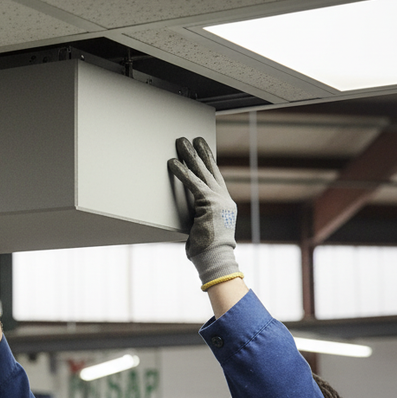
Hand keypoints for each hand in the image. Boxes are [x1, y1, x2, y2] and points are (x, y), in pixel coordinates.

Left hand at [167, 137, 239, 287]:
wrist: (215, 259)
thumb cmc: (207, 251)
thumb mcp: (203, 229)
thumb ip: (199, 217)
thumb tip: (189, 216)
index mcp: (225, 205)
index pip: (217, 179)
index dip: (210, 164)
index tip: (205, 152)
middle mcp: (224, 199)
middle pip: (211, 170)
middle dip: (202, 153)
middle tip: (195, 139)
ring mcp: (218, 199)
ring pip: (202, 172)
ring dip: (190, 156)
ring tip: (182, 142)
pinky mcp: (208, 202)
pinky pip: (191, 183)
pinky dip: (180, 172)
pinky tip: (172, 162)